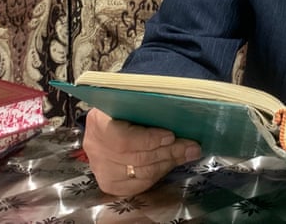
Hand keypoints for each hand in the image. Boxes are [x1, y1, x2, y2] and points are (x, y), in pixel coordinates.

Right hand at [82, 108, 202, 195]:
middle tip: (191, 147)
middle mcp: (94, 146)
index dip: (148, 140)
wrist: (110, 121)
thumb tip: (179, 114)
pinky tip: (171, 163)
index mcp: (98, 121)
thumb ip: (149, 107)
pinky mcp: (109, 183)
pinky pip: (138, 185)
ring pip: (140, 173)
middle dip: (167, 152)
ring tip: (187, 154)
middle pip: (135, 157)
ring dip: (167, 164)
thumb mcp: (133, 101)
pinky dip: (158, 174)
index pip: (122, 139)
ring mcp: (100, 167)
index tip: (171, 135)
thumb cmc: (126, 107)